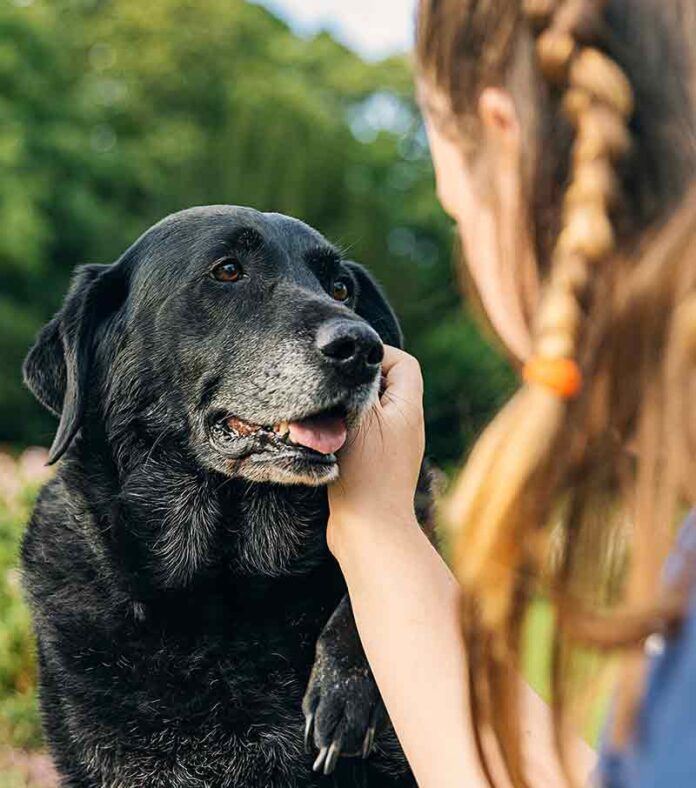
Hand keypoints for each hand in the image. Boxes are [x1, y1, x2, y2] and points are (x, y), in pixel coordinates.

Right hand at [327, 346, 424, 555]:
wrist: (369, 530)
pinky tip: (326, 439)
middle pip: (387, 385)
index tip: (348, 363)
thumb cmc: (365, 472)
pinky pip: (364, 434)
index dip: (378, 354)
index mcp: (409, 408)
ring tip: (326, 414)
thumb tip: (353, 363)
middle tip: (332, 387)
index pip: (403, 363)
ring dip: (348, 407)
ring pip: (372, 410)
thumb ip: (359, 384)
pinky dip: (346, 430)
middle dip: (358, 381)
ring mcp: (394, 447)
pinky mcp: (378, 466)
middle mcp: (407, 425)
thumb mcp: (360, 417)